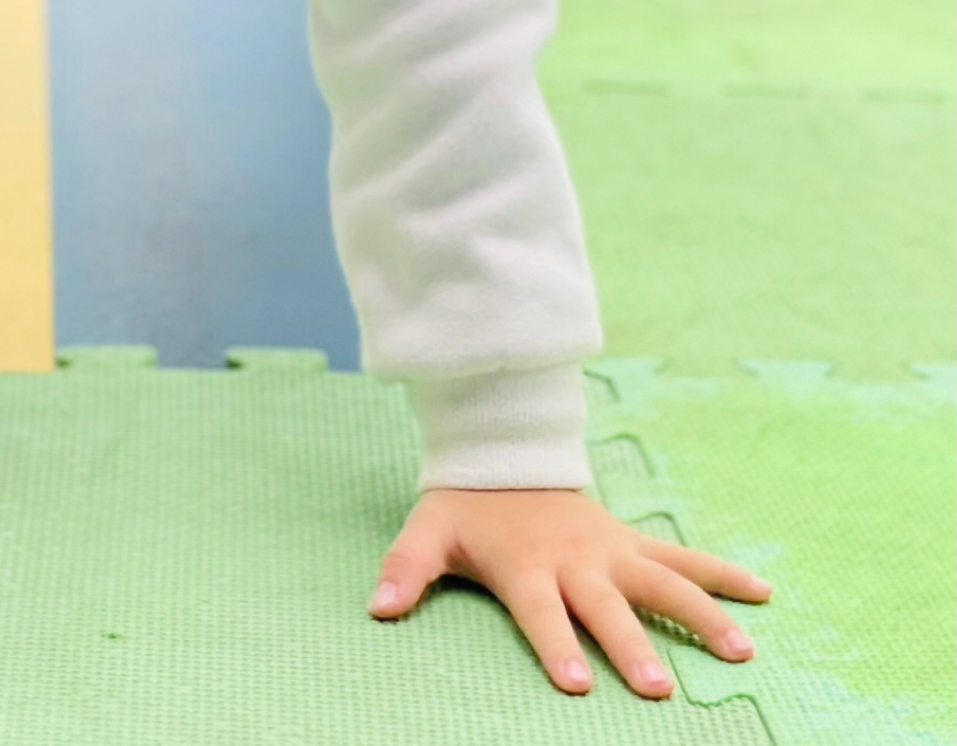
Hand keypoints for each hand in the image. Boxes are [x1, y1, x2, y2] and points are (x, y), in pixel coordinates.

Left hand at [370, 487, 772, 697]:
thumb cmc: (466, 505)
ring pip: (663, 582)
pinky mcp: (631, 542)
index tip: (577, 685)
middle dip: (632, 646)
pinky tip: (764, 595)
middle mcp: (576, 560)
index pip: (540, 613)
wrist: (504, 452)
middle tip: (659, 689)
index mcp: (527, 565)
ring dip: (701, 615)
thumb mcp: (428, 530)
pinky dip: (723, 574)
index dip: (554, 646)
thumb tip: (377, 606)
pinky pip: (683, 559)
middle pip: (608, 608)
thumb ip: (406, 567)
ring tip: (741, 652)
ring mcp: (611, 549)